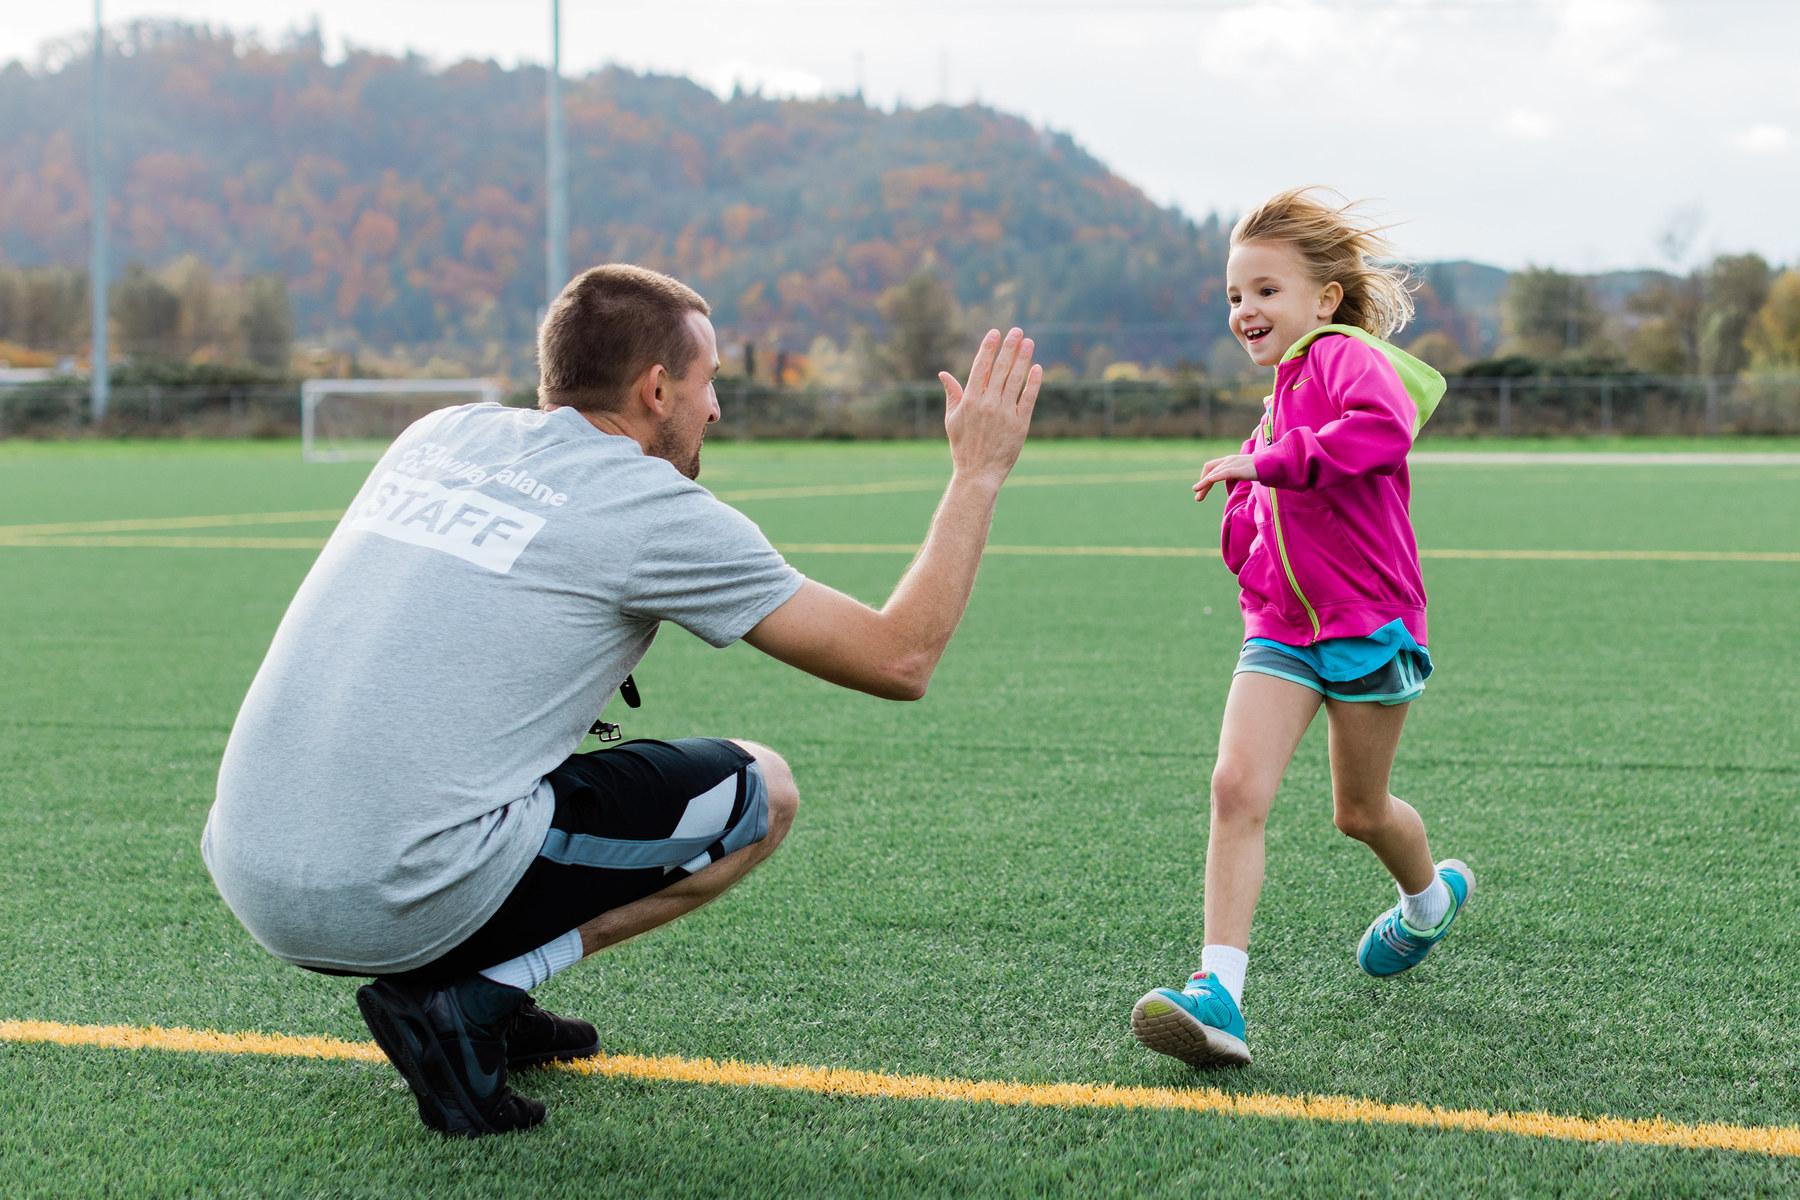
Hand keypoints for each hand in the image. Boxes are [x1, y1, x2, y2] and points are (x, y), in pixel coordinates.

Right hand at [939, 328, 1041, 485]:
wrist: (978, 473)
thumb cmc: (963, 446)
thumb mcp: (952, 419)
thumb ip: (951, 394)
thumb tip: (943, 374)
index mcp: (970, 400)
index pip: (980, 367)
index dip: (988, 348)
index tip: (995, 332)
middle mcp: (987, 404)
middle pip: (1000, 368)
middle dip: (1009, 347)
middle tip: (1017, 330)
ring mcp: (1005, 413)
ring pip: (1015, 379)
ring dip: (1023, 358)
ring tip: (1029, 342)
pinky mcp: (1020, 424)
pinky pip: (1028, 398)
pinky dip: (1033, 382)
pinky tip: (1037, 368)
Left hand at [1193, 454, 1256, 501]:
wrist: (1272, 465)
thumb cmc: (1260, 470)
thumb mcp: (1243, 474)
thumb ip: (1234, 479)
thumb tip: (1230, 490)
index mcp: (1229, 460)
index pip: (1211, 467)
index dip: (1204, 478)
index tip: (1201, 489)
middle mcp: (1228, 460)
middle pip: (1209, 469)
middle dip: (1202, 483)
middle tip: (1197, 497)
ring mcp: (1232, 463)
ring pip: (1213, 473)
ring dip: (1204, 485)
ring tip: (1198, 497)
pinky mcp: (1236, 469)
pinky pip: (1222, 474)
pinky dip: (1211, 479)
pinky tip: (1205, 484)